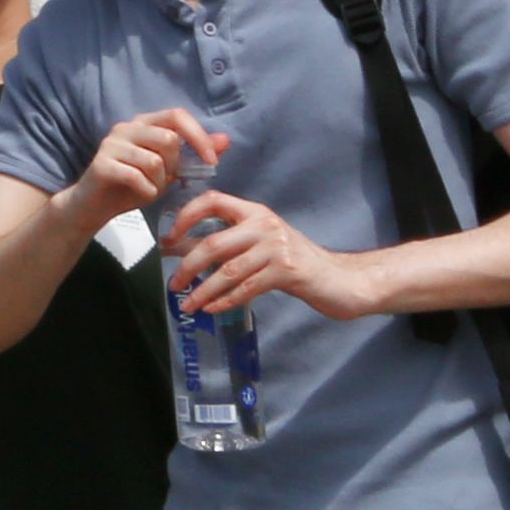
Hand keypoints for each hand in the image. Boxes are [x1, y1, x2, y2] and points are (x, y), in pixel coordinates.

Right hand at [72, 107, 226, 229]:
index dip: (198, 136)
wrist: (95, 205)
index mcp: (143, 123)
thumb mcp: (169, 170)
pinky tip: (141, 194)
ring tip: (151, 188)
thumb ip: (194, 154)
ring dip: (160, 182)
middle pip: (168, 139)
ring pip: (154, 160)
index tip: (212, 161)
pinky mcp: (102, 163)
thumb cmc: (134, 185)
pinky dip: (147, 191)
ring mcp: (111, 144)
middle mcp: (126, 127)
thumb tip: (225, 139)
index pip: (177, 115)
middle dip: (174, 166)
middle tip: (167, 180)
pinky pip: (137, 177)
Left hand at [165, 185, 377, 321]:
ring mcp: (275, 247)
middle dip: (187, 265)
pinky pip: (246, 288)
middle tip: (172, 282)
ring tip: (187, 303)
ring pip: (227, 271)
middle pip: (213, 243)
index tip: (168, 238)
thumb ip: (234, 240)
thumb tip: (187, 250)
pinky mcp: (286, 272)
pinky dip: (225, 300)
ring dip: (203, 290)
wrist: (341, 279)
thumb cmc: (297, 260)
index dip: (186, 216)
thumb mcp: (265, 240)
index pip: (212, 201)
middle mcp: (263, 224)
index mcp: (255, 211)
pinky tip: (212, 308)